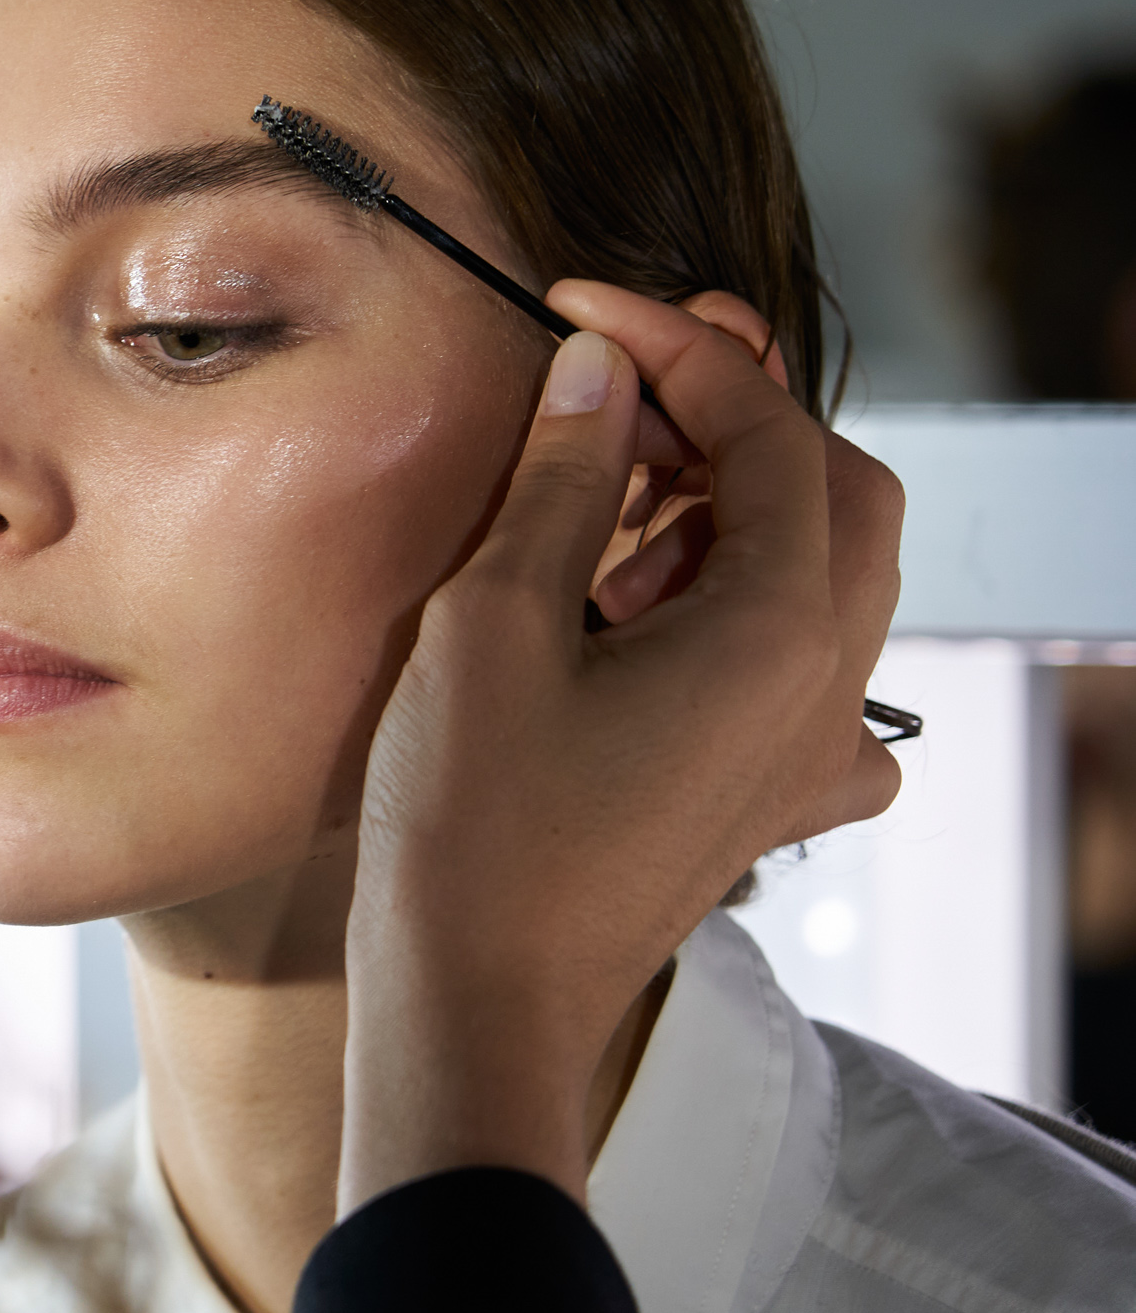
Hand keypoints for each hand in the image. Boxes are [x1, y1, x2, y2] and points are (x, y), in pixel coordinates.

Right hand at [338, 280, 903, 1211]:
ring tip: (613, 503)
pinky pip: (804, 669)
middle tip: (628, 374)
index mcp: (778, 632)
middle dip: (741, 412)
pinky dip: (740, 603)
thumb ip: (559, 478)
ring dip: (736, 505)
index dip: (680, 347)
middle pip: (838, 490)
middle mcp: (826, 689)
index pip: (770, 432)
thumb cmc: (474, 828)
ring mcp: (810, 752)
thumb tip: (597, 368)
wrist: (479, 1005)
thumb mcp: (492, 624)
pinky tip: (647, 616)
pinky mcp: (771, 798)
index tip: (582, 306)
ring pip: (826, 575)